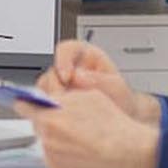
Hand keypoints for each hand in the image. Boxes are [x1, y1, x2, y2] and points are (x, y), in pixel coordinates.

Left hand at [14, 89, 158, 167]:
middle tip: (67, 122)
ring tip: (79, 139)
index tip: (24, 102)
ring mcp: (52, 158)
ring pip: (47, 143)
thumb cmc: (113, 126)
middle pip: (38, 126)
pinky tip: (81, 152)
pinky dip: (63, 156)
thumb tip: (49, 97)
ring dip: (56, 140)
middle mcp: (47, 139)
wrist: (130, 155)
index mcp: (50, 117)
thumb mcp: (88, 96)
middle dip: (48, 121)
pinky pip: (54, 160)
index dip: (27, 103)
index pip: (24, 106)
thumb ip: (62, 96)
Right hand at [37, 40, 158, 121]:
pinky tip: (61, 117)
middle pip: (51, 70)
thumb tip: (77, 76)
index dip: (62, 61)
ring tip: (66, 111)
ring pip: (44, 87)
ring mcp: (61, 84)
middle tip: (63, 100)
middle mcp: (69, 68)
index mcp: (84, 55)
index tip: (66, 77)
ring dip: (52, 100)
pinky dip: (50, 110)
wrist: (123, 118)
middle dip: (56, 86)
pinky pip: (44, 102)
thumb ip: (98, 81)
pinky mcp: (56, 100)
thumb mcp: (117, 87)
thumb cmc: (121, 98)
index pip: (66, 49)